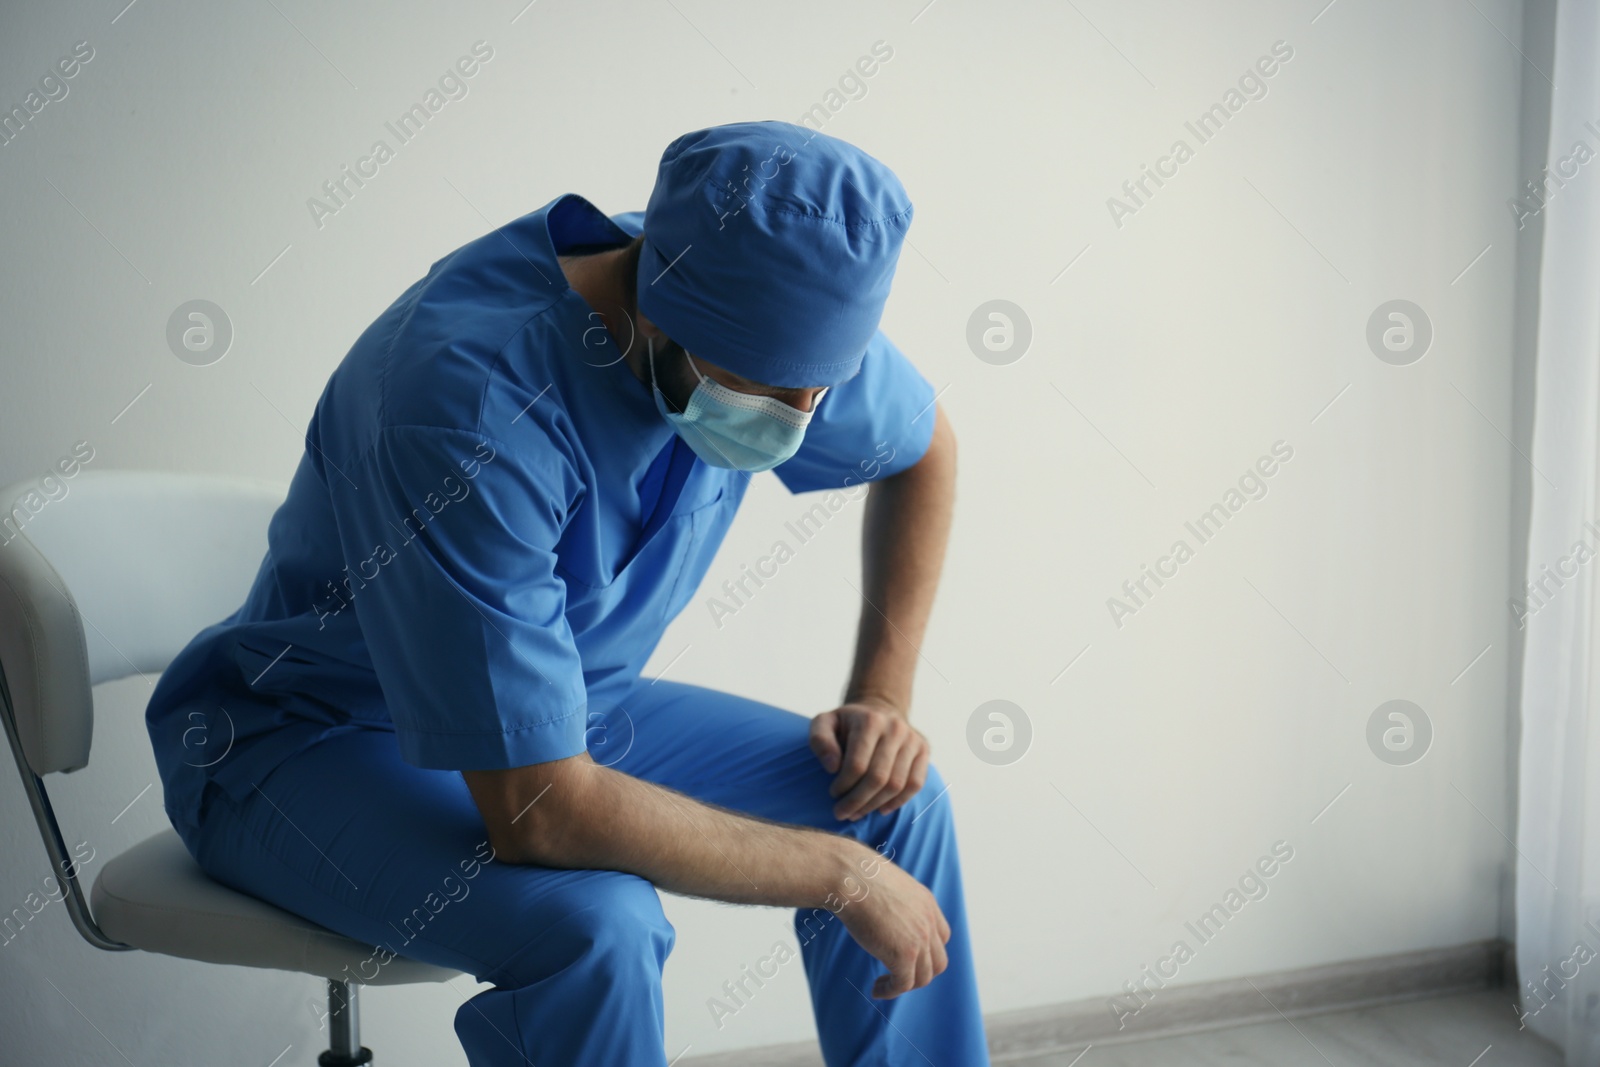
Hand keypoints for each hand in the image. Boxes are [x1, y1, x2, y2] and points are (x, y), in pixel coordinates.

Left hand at [809, 699, 929, 820]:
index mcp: (870, 720)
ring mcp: (912, 739)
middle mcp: (895, 728)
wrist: (879, 710)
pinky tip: (881, 809)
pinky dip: (898, 801)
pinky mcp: (924, 749)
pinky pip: (915, 784)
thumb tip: (833, 767)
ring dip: (874, 805)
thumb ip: (820, 741)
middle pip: (878, 778)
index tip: (833, 794)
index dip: (843, 785)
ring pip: (897, 784)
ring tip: (857, 812)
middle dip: (857, 801)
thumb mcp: (824, 723)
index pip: (857, 764)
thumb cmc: (847, 723)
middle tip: (842, 813)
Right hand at [833, 845, 950, 997]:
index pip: (941, 936)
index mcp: (927, 903)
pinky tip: (877, 990)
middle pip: (938, 961)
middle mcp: (929, 921)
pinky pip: (904, 984)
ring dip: (905, 985)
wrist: (852, 877)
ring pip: (924, 977)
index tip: (906, 955)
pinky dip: (890, 991)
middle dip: (919, 973)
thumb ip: (895, 901)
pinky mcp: (905, 955)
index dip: (927, 951)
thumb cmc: (858, 877)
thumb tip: (880, 908)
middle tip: (896, 974)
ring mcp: (920, 939)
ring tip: (883, 985)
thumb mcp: (887, 885)